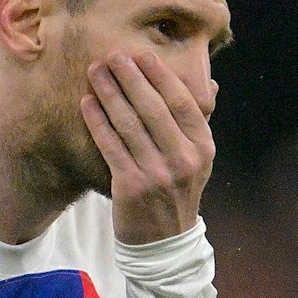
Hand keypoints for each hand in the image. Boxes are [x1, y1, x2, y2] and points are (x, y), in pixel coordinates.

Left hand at [81, 49, 216, 244]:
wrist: (163, 242)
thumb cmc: (177, 193)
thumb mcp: (198, 160)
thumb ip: (198, 123)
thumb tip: (210, 83)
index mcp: (202, 147)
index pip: (182, 103)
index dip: (161, 76)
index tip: (142, 55)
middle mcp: (183, 159)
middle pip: (153, 109)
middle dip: (131, 78)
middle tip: (112, 56)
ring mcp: (157, 173)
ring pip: (129, 124)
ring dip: (110, 93)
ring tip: (95, 72)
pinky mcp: (131, 186)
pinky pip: (110, 146)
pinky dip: (97, 122)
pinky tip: (87, 104)